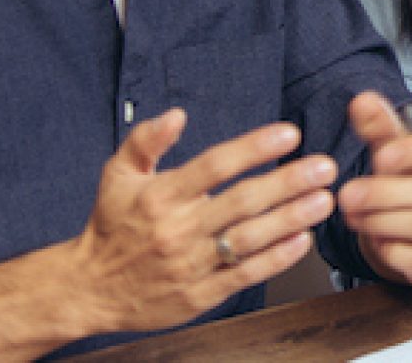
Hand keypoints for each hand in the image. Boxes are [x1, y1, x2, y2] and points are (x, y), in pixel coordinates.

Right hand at [73, 108, 336, 332]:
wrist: (86, 290)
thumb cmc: (110, 226)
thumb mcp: (117, 175)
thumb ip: (146, 140)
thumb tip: (177, 115)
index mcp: (160, 196)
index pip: (214, 166)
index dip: (254, 148)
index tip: (289, 134)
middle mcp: (177, 230)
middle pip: (241, 202)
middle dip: (288, 182)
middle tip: (325, 167)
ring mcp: (190, 265)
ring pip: (248, 240)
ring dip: (291, 219)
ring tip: (323, 200)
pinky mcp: (199, 296)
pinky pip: (244, 275)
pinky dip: (275, 258)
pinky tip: (302, 241)